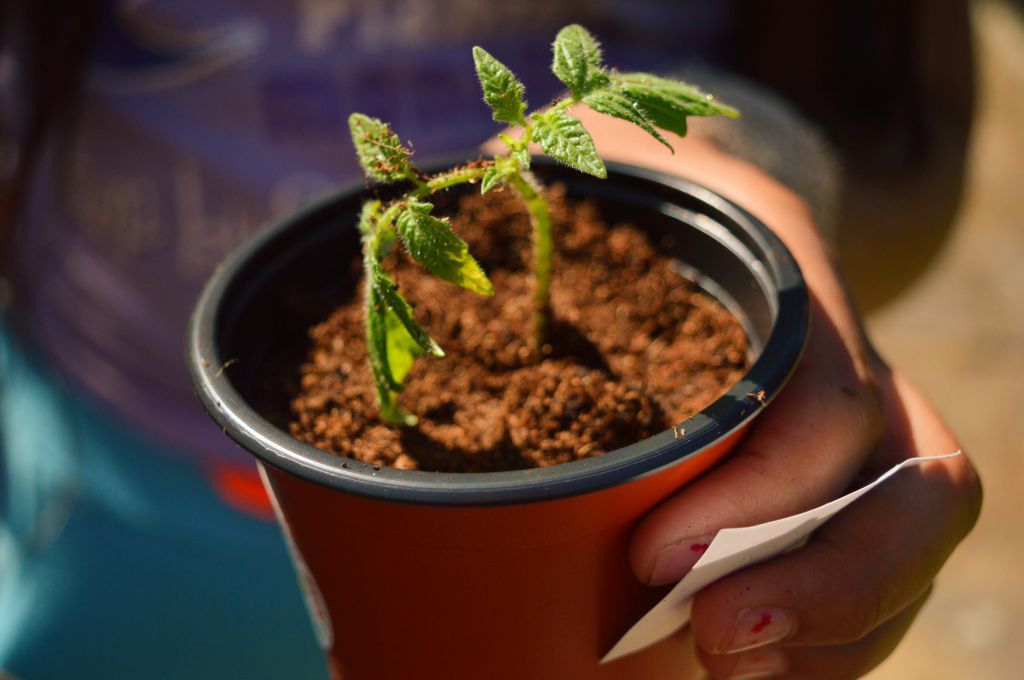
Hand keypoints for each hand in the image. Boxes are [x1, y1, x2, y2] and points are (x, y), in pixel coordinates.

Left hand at [575, 112, 981, 678]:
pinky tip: (745, 660)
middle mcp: (852, 358)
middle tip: (715, 639)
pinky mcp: (839, 486)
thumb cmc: (625, 194)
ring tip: (727, 663)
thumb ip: (531, 192)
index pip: (827, 404)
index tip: (651, 556)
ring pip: (907, 546)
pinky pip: (877, 577)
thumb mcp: (582, 169)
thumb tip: (456, 216)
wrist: (692, 202)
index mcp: (788, 282)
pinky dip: (824, 639)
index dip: (757, 497)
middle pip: (915, 489)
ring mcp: (859, 429)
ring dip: (833, 631)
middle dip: (830, 585)